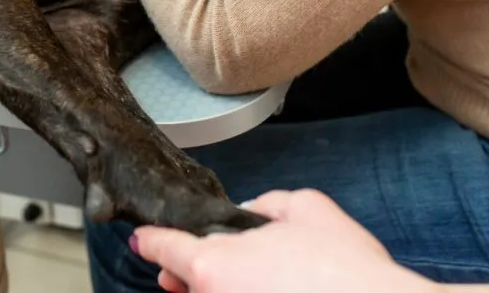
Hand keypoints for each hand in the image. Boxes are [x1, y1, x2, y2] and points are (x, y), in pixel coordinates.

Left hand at [133, 189, 440, 292]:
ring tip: (259, 279)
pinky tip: (272, 288)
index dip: (153, 240)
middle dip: (189, 273)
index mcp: (214, 264)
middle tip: (206, 267)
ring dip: (221, 288)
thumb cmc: (344, 270)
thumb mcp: (306, 208)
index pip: (164, 248)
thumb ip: (267, 204)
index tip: (144, 239)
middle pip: (186, 283)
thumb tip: (252, 212)